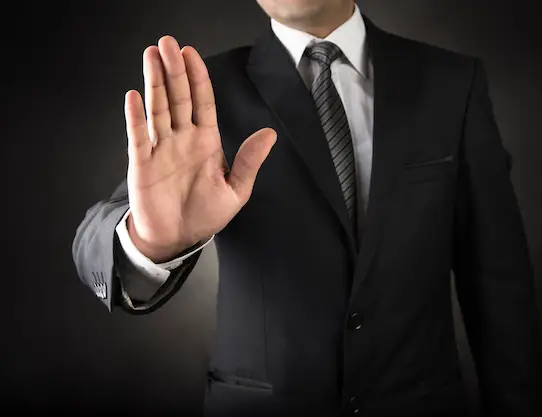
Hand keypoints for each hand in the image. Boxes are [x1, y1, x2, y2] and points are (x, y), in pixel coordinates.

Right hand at [124, 35, 276, 261]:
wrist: (177, 238)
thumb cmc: (205, 214)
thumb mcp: (236, 190)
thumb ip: (249, 161)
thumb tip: (270, 133)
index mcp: (205, 141)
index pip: (202, 102)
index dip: (197, 78)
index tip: (191, 54)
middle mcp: (182, 139)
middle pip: (177, 98)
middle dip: (173, 71)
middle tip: (168, 43)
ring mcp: (161, 149)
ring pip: (157, 109)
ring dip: (154, 83)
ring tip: (151, 56)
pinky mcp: (142, 164)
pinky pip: (138, 137)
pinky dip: (136, 118)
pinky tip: (134, 96)